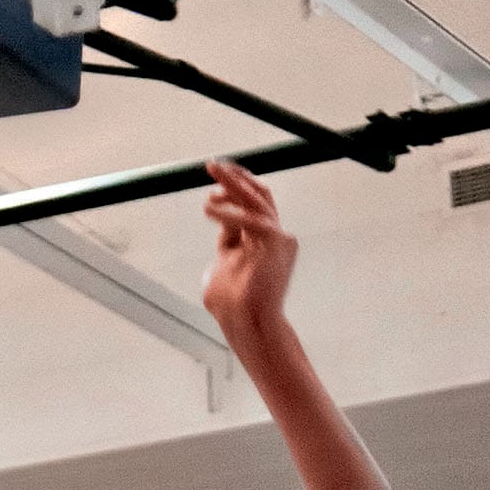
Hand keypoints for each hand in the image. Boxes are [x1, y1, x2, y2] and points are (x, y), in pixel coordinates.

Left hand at [200, 161, 297, 347]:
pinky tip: (209, 208)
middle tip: (212, 165)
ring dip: (234, 185)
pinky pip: (254, 220)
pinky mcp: (278, 245)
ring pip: (258, 200)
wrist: (245, 325)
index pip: (253, 203)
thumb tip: (219, 218)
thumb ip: (225, 241)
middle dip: (235, 178)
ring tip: (211, 176)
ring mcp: (279, 240)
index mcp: (264, 240)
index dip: (234, 188)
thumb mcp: (223, 264)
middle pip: (259, 195)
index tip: (212, 182)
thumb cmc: (231, 304)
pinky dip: (231, 213)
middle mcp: (276, 237)